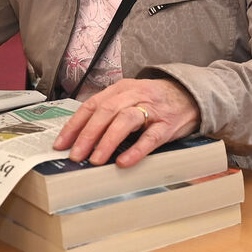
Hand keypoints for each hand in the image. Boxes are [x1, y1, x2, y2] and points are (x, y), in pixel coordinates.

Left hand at [52, 78, 198, 166]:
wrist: (190, 95)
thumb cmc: (154, 100)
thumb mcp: (129, 98)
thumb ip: (109, 112)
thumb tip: (81, 137)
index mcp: (121, 89)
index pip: (91, 105)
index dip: (74, 125)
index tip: (61, 144)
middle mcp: (134, 95)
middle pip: (105, 112)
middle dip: (87, 135)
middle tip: (75, 155)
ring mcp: (151, 109)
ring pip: (125, 121)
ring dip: (107, 141)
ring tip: (95, 160)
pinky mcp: (167, 125)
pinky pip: (150, 138)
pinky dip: (135, 150)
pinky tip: (124, 162)